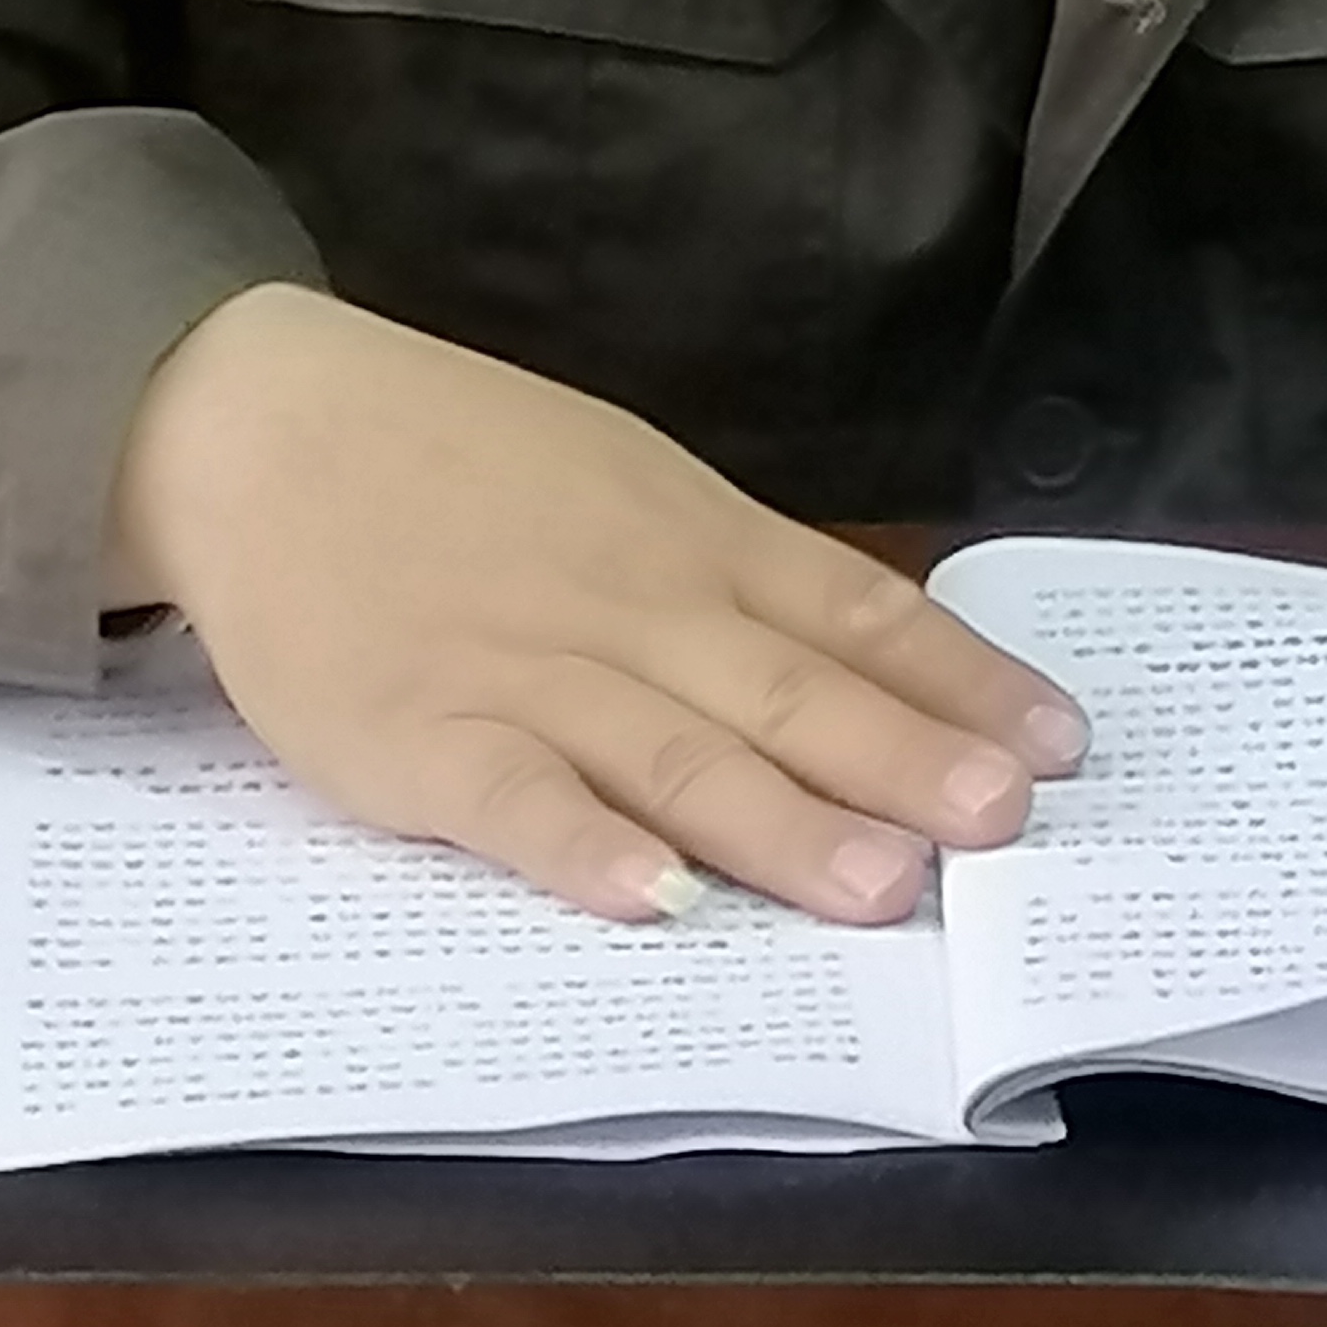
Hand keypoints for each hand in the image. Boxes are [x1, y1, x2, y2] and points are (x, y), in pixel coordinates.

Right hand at [106, 285, 1083, 924]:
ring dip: (781, 823)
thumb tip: (870, 661)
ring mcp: (524, 672)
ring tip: (880, 889)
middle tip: (1007, 828)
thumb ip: (730, 578)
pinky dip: (582, 848)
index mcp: (689, 537)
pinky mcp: (418, 738)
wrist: (266, 426)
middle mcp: (631, 604)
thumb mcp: (620, 482)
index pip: (853, 611)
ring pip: (673, 753)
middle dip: (904, 762)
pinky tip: (652, 900)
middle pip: (788, 691)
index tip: (1061, 744)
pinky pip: (512, 801)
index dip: (958, 681)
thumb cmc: (458, 463)